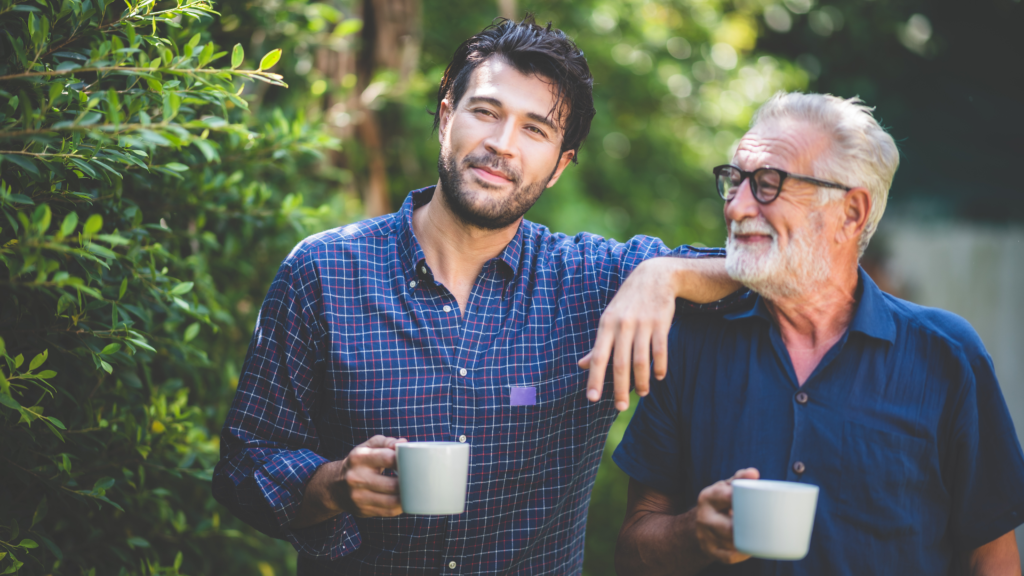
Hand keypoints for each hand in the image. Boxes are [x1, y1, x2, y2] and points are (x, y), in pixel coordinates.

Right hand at [293, 435, 406, 526]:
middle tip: (419, 479)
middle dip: (409, 482)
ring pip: (392, 501)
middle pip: (392, 484)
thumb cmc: (360, 463)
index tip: (413, 461)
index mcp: (359, 458)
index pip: (388, 458)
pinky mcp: (363, 511)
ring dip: (407, 497)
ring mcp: (358, 497)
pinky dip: (400, 507)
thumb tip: (403, 443)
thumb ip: (386, 442)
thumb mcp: (367, 446)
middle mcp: (356, 478)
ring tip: (415, 491)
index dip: (404, 460)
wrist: (336, 486)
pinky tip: (406, 500)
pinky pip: (388, 512)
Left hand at [578, 258, 677, 410]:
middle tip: (621, 407)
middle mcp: (622, 325)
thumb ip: (598, 345)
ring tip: (642, 393)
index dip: (595, 379)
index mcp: (606, 325)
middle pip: (620, 363)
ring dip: (641, 381)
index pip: (599, 357)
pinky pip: (660, 350)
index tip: (592, 399)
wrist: (654, 276)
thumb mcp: (609, 319)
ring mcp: (642, 324)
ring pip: (641, 360)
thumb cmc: (627, 303)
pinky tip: (658, 377)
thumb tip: (581, 365)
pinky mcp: (661, 323)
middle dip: (620, 388)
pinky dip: (659, 367)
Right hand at [694, 468, 759, 564]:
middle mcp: (704, 517)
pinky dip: (741, 554)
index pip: (723, 497)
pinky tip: (750, 550)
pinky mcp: (710, 551)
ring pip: (730, 543)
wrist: (700, 521)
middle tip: (764, 525)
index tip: (754, 501)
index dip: (737, 499)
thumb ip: (740, 479)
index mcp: (708, 497)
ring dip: (746, 542)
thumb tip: (754, 473)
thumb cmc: (720, 501)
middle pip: (726, 527)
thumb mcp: (726, 487)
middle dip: (744, 528)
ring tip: (762, 537)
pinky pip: (728, 556)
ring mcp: (705, 536)